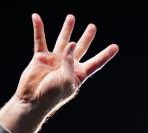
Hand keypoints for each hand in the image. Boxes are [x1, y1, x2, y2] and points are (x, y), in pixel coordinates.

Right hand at [0, 14, 118, 132]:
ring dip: (67, 29)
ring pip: (63, 41)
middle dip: (87, 38)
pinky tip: (36, 17)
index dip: (105, 55)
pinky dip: (39, 28)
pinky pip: (40, 40)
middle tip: (92, 27)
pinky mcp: (41, 57)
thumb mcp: (67, 80)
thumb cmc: (51, 95)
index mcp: (78, 75)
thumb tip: (70, 43)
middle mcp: (67, 66)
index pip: (96, 63)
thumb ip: (70, 61)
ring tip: (71, 17)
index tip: (115, 47)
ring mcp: (54, 60)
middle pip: (80, 48)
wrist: (32, 100)